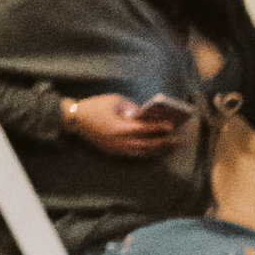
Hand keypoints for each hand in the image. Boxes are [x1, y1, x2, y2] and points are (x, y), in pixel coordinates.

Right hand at [64, 92, 184, 157]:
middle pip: (147, 144)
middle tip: (180, 140)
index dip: (159, 128)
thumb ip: (131, 108)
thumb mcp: (114, 100)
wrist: (74, 119)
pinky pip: (134, 154)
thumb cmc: (94, 106)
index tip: (173, 126)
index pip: (145, 129)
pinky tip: (155, 150)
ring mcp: (116, 148)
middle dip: (165, 142)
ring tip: (172, 147)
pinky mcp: (113, 151)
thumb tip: (146, 114)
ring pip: (142, 152)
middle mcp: (120, 141)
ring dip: (158, 150)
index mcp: (120, 128)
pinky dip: (146, 152)